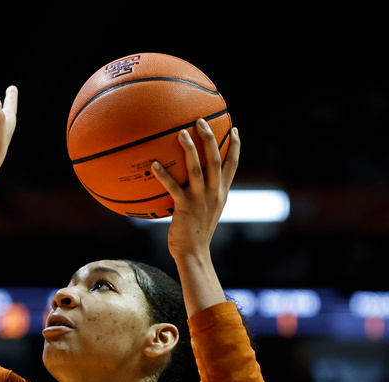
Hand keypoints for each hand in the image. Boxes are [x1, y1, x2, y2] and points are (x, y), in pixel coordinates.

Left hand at [151, 119, 239, 259]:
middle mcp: (214, 193)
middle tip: (201, 121)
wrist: (194, 254)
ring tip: (181, 132)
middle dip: (210, 138)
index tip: (234, 129)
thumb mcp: (205, 212)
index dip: (235, 146)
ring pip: (197, 169)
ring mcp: (200, 199)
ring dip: (190, 149)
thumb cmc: (196, 234)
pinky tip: (153, 164)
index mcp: (221, 193)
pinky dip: (163, 175)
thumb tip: (188, 183)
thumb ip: (202, 196)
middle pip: (216, 159)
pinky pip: (173, 187)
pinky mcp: (185, 207)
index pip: (232, 165)